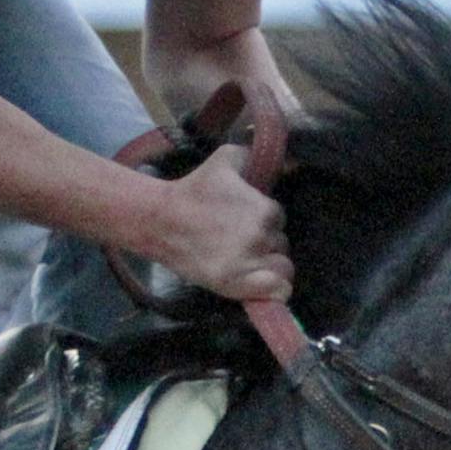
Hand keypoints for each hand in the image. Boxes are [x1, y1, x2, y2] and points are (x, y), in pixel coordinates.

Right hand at [141, 145, 292, 301]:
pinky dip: (275, 290)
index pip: (279, 219)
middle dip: (266, 242)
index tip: (246, 220)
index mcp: (263, 210)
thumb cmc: (194, 189)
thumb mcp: (226, 159)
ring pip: (282, 268)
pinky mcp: (236, 285)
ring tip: (248, 261)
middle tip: (241, 240)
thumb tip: (289, 159)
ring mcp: (249, 264)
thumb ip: (257, 157)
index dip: (265, 220)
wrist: (161, 220)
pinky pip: (277, 292)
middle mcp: (260, 238)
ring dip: (270, 265)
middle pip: (281, 244)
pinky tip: (263, 285)